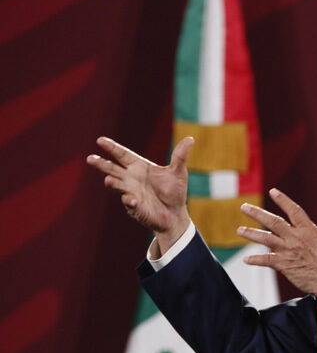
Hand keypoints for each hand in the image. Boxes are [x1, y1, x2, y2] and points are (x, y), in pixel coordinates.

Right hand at [86, 136, 193, 253]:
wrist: (175, 214)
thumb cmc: (175, 192)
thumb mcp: (178, 172)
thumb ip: (180, 156)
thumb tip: (191, 139)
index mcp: (140, 167)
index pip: (123, 155)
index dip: (112, 148)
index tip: (100, 140)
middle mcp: (131, 178)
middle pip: (112, 168)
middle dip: (101, 164)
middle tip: (90, 158)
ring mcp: (130, 192)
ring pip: (116, 185)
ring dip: (112, 183)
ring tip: (108, 180)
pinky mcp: (134, 206)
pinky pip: (129, 202)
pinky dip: (130, 200)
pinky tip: (134, 201)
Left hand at [237, 188, 316, 300]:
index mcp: (309, 230)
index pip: (293, 210)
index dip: (283, 200)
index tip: (273, 191)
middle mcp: (296, 237)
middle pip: (273, 221)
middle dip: (257, 213)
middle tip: (244, 207)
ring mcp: (289, 251)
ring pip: (266, 239)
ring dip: (251, 234)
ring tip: (240, 230)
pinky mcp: (285, 265)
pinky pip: (267, 260)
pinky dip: (255, 260)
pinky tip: (246, 259)